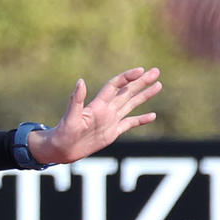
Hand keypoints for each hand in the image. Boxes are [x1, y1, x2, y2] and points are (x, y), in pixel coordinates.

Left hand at [30, 67, 161, 165]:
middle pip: (127, 92)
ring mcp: (110, 121)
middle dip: (141, 82)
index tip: (140, 70)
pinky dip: (141, 120)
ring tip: (158, 85)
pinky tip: (152, 115)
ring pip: (131, 104)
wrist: (61, 150)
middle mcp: (106, 110)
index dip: (127, 77)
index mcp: (98, 105)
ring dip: (144, 95)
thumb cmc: (62, 134)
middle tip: (156, 71)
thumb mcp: (70, 117)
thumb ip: (76, 100)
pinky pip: (129, 124)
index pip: (115, 86)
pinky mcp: (112, 132)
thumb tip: (80, 81)